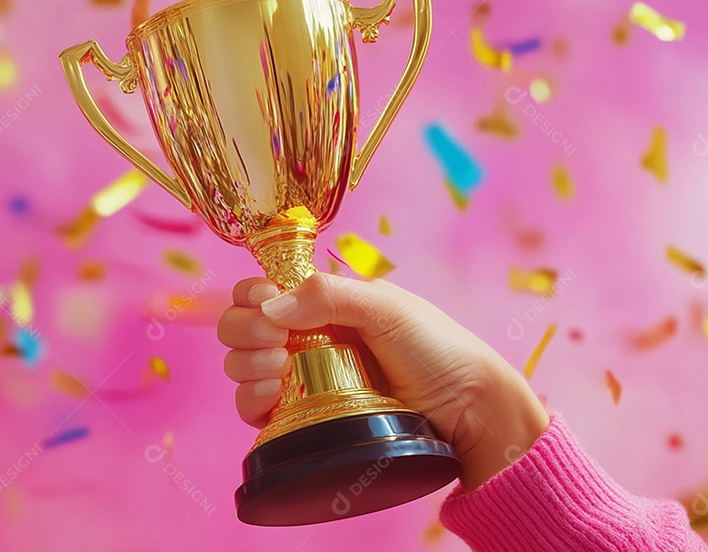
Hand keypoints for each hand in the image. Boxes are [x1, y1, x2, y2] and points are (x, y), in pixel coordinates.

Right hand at [217, 272, 549, 489]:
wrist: (467, 410)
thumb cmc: (435, 349)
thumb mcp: (385, 307)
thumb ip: (327, 295)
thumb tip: (271, 307)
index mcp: (322, 302)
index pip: (262, 290)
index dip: (252, 295)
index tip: (266, 303)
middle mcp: (305, 337)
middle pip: (240, 327)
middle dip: (244, 330)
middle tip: (275, 342)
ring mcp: (302, 378)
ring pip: (240, 367)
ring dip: (245, 364)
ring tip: (278, 369)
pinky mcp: (303, 419)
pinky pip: (254, 410)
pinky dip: (249, 400)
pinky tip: (271, 395)